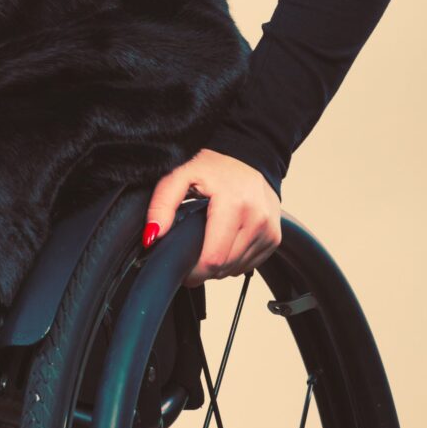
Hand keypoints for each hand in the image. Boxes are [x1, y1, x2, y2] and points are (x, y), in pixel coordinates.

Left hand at [142, 148, 280, 286]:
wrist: (249, 155)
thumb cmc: (213, 166)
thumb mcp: (180, 175)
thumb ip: (162, 205)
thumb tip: (152, 236)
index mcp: (234, 204)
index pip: (213, 258)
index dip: (193, 272)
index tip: (180, 269)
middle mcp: (257, 219)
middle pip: (224, 267)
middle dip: (203, 269)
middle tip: (190, 254)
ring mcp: (269, 230)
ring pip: (237, 269)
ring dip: (218, 266)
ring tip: (207, 244)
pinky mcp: (274, 237)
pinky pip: (250, 264)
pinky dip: (234, 260)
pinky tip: (224, 242)